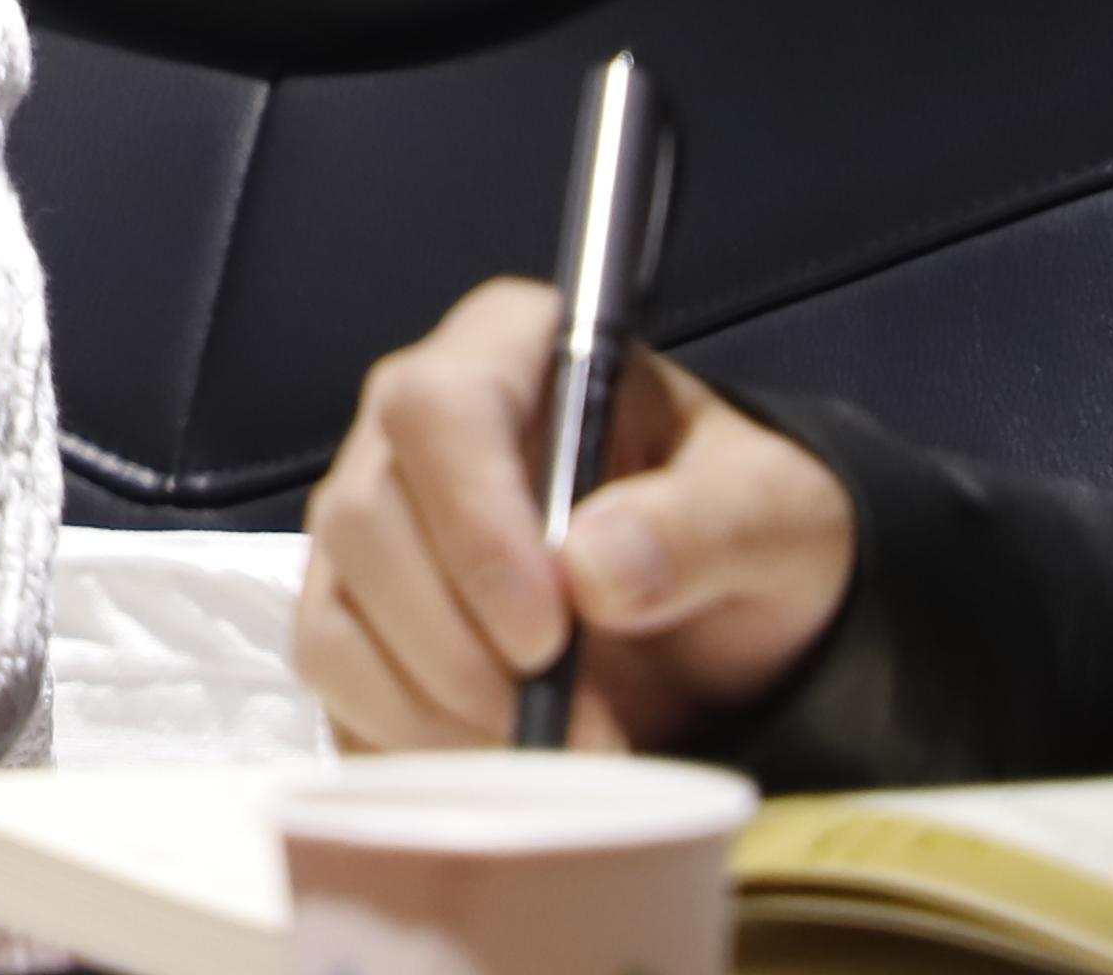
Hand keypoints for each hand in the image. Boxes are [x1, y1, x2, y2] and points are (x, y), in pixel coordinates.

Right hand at [296, 278, 854, 753]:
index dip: (474, 525)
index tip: (548, 632)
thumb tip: (597, 572)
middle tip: (576, 726)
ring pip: (335, 607)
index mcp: (510, 352)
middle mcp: (412, 427)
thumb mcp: (778, 514)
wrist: (728, 611)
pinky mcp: (353, 612)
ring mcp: (369, 521)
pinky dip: (409, 738)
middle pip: (367, 518)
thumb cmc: (746, 528)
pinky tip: (502, 759)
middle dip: (460, 646)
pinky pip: (334, 680)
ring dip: (437, 705)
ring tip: (556, 752)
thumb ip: (706, 526)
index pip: (439, 410)